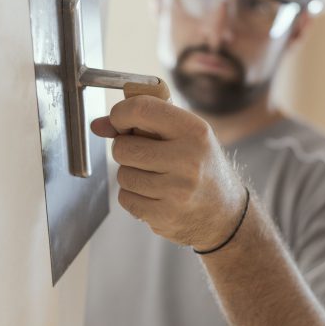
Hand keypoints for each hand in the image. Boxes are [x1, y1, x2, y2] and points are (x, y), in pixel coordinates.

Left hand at [91, 95, 245, 249]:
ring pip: (122, 174)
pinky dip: (133, 196)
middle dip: (124, 149)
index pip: (142, 109)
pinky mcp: (165, 216)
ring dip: (130, 174)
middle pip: (123, 147)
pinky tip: (154, 195)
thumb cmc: (201, 167)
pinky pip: (126, 199)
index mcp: (194, 131)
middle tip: (142, 153)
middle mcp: (188, 160)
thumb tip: (98, 125)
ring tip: (154, 176)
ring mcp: (177, 191)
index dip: (120, 114)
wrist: (226, 214)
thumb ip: (143, 123)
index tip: (119, 122)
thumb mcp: (185, 135)